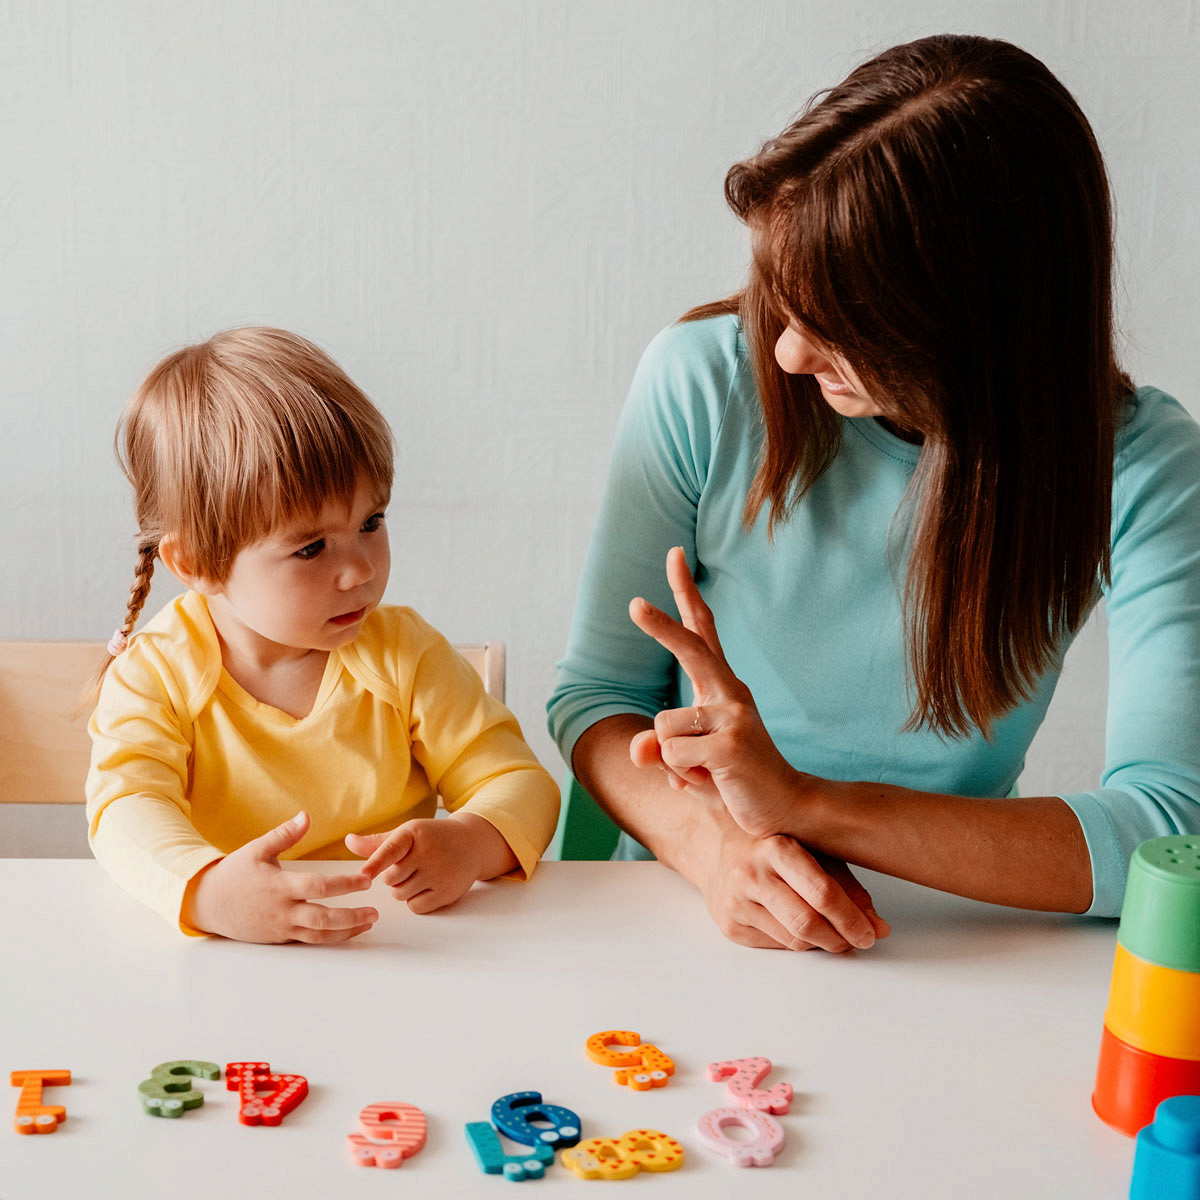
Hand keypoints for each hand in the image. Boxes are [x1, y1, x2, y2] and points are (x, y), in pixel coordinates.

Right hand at [184, 811, 378, 943]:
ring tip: (369, 922)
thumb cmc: (234, 874)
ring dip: (346, 931)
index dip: (343, 884)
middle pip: (322, 919)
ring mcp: (281, 928)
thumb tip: (306, 816)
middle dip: (351, 917)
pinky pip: (309, 940)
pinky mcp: (279, 938)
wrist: (207, 904)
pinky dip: (330, 937)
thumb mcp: (256, 849)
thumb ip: (284, 835)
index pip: (317, 887)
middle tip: (375, 911)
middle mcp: (282, 911)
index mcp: (279, 886)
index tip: (365, 879)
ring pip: (318, 935)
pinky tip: (348, 931)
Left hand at [346, 813, 514, 913]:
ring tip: (418, 876)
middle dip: (392, 877)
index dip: (375, 864)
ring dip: (402, 889)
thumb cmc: (433, 838)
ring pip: (400, 894)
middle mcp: (427, 852)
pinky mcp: (446, 892)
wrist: (472, 844)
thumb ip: (377, 843)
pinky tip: (427, 887)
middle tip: (408, 867)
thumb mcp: (408, 834)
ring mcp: (438, 873)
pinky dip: (416, 901)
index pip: (390, 850)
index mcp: (413, 833)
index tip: (363, 876)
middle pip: (390, 879)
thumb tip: (348, 840)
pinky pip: (415, 906)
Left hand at [629, 546, 808, 838]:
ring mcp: (734, 716)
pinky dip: (682, 777)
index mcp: (721, 687)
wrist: (786, 810)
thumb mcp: (688, 761)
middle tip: (632, 605)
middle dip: (660, 627)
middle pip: (690, 649)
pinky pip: (674, 756)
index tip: (674, 555)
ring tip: (708, 773)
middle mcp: (730, 693)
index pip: (701, 632)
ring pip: (664, 729)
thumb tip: (636, 751)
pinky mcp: (731, 744)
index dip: (686, 593)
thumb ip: (659, 750)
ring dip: (674, 760)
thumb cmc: (735, 780)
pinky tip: (715, 781)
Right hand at [700, 814, 886, 950]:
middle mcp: (750, 873)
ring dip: (821, 943)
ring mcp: (735, 901)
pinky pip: (776, 946)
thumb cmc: (772, 847)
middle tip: (858, 940)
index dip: (851, 919)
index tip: (870, 932)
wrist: (715, 845)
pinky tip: (800, 928)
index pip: (821, 893)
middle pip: (805, 922)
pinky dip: (796, 942)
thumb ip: (847, 887)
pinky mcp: (728, 926)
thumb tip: (879, 928)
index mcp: (776, 847)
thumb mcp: (812, 852)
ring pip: (793, 940)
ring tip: (832, 932)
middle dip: (839, 938)